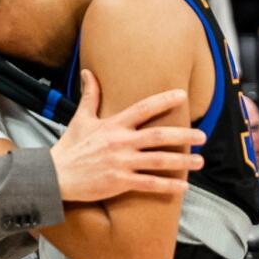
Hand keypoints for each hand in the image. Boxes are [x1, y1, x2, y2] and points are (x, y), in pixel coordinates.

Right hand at [50, 70, 205, 201]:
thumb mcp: (80, 118)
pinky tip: (183, 187)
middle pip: (158, 136)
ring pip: (159, 161)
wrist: (56, 175)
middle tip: (202, 135)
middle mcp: (120, 142)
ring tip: (200, 162)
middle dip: (183, 135)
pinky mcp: (120, 182)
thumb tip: (87, 71)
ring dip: (182, 162)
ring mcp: (121, 163)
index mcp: (113, 125)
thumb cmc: (70, 146)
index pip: (142, 108)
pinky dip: (168, 186)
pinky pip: (149, 184)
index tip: (182, 95)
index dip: (163, 100)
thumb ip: (90, 95)